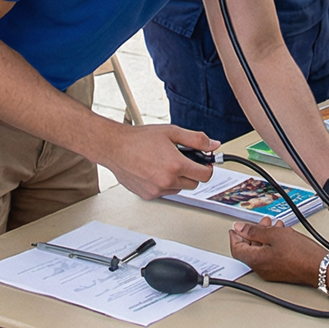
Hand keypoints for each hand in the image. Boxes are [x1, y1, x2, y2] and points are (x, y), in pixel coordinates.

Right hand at [100, 123, 215, 199]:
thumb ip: (196, 139)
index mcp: (176, 165)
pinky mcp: (148, 195)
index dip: (207, 168)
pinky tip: (155, 171)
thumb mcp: (172, 132)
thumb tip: (213, 145)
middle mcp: (167, 180)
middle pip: (194, 184)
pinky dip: (164, 184)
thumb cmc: (139, 139)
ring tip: (164, 164)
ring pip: (179, 189)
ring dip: (177, 179)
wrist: (115, 147)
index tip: (203, 163)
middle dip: (191, 172)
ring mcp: (157, 190)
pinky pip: (165, 192)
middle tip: (181, 160)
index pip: (205, 175)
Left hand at [228, 217, 328, 284]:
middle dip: (253, 233)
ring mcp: (270, 272)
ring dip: (264, 237)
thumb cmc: (301, 253)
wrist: (320, 267)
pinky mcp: (280, 272)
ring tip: (274, 226)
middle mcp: (261, 269)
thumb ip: (255, 231)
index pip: (237, 248)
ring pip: (260, 252)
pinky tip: (282, 236)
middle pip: (249, 250)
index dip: (235, 236)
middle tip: (260, 222)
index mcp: (256, 260)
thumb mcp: (275, 234)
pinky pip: (269, 257)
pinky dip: (272, 245)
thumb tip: (240, 228)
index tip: (236, 227)